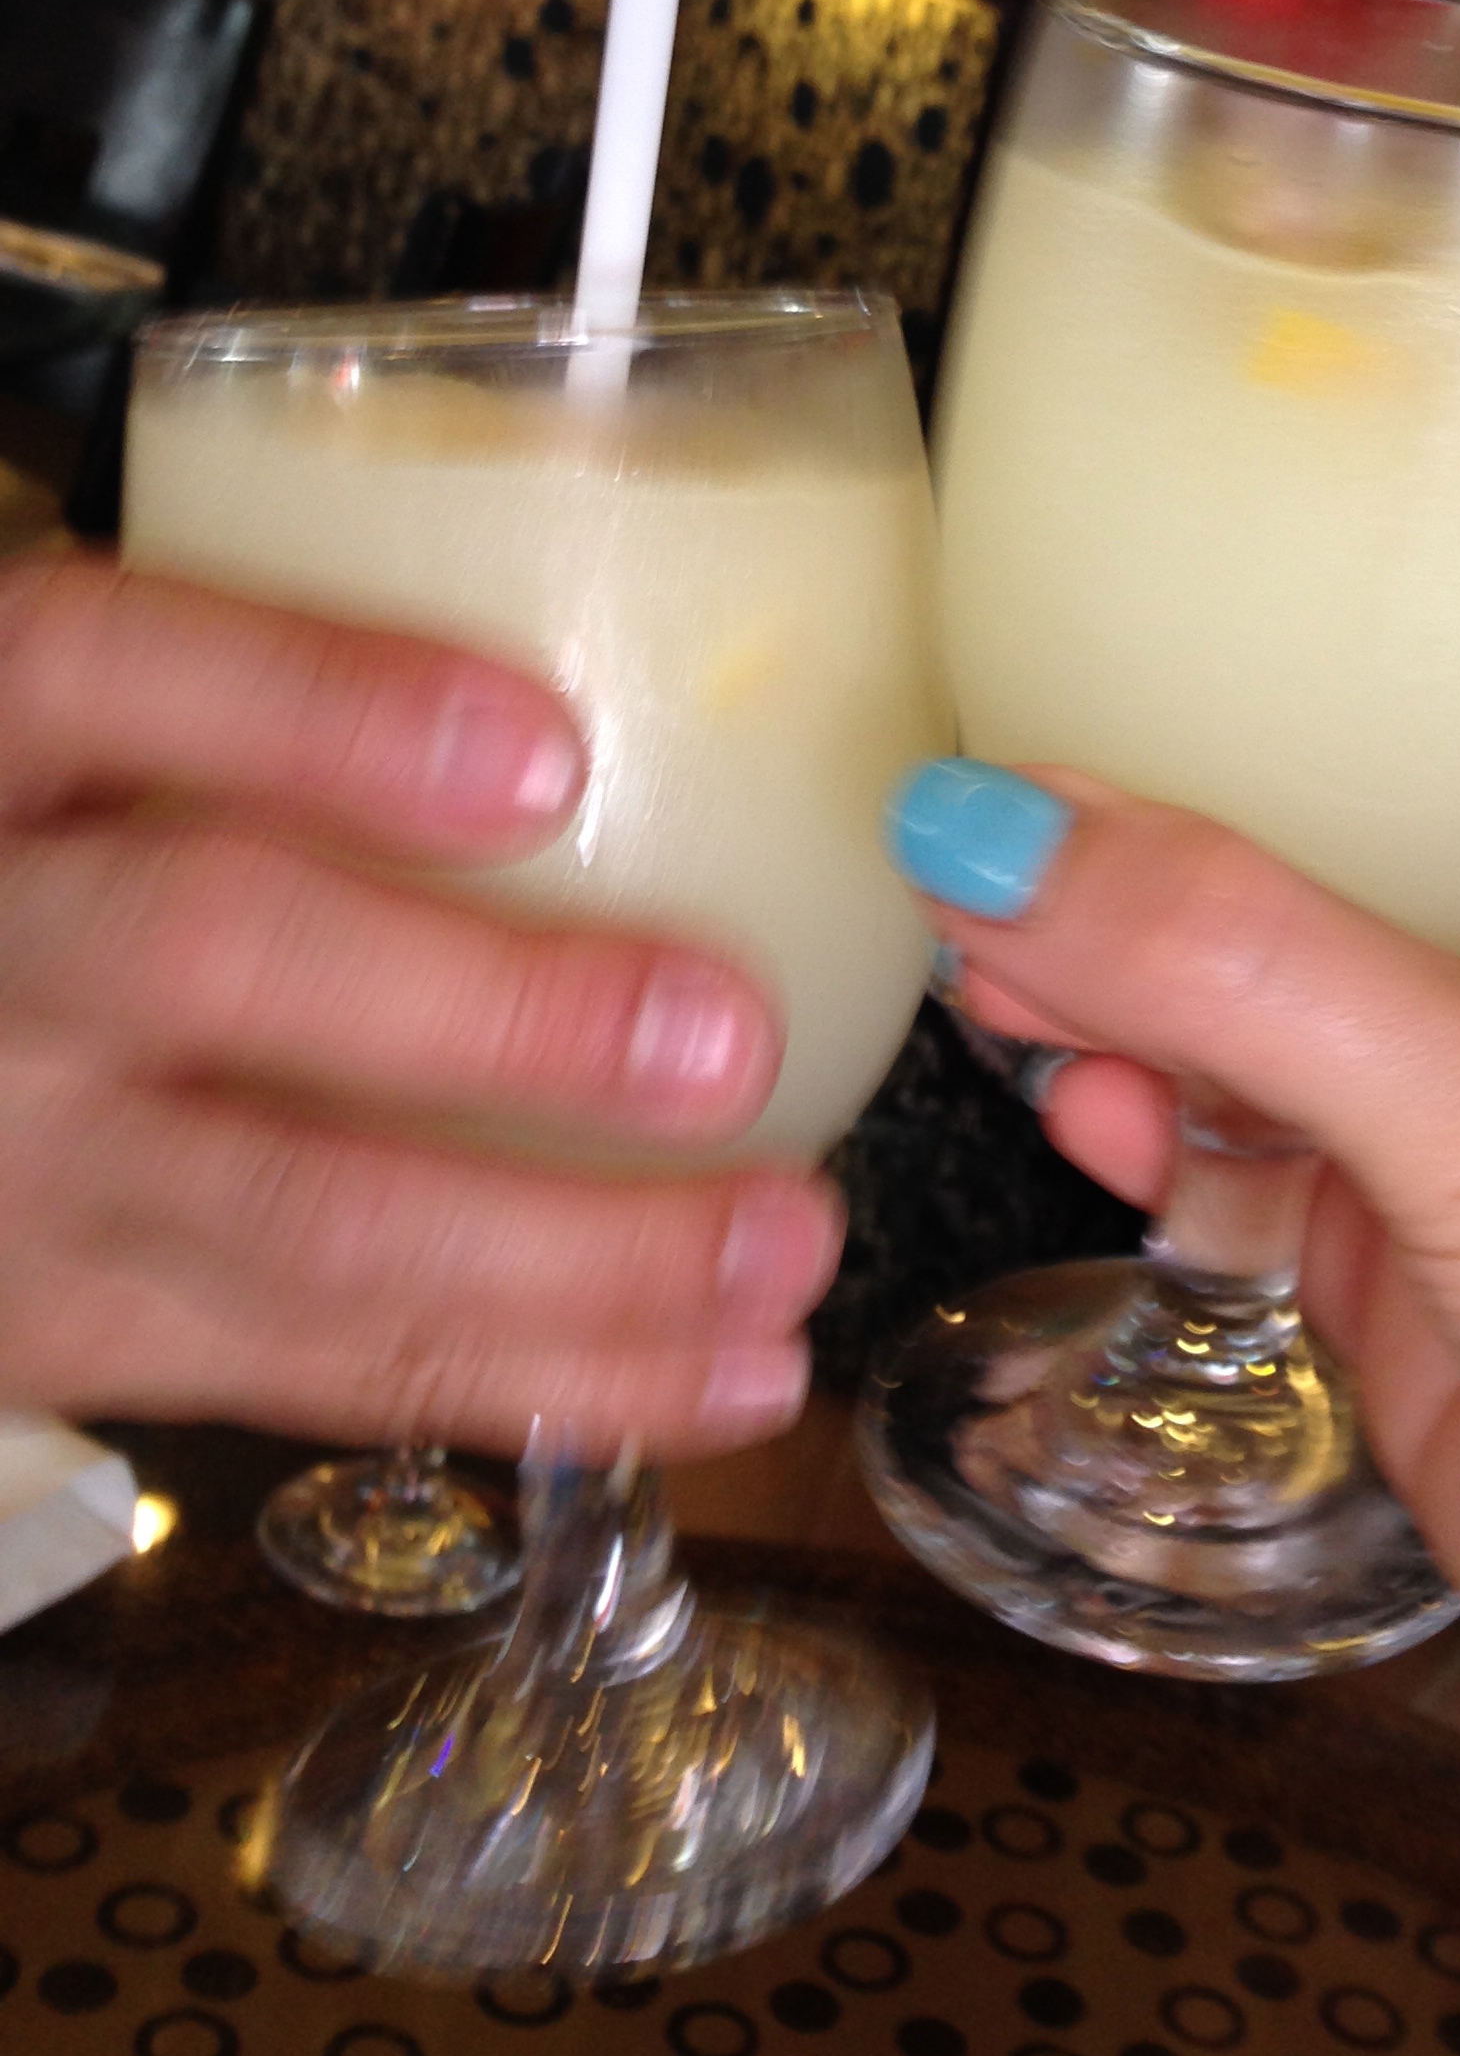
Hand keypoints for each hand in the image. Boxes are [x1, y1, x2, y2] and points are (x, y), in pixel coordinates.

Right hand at [0, 554, 833, 1455]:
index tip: (548, 753)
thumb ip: (272, 688)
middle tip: (727, 1038)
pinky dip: (546, 1379)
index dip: (317, 709)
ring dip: (578, 1253)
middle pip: (211, 959)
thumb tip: (626, 696)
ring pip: (298, 1215)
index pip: (101, 677)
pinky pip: (323, 1368)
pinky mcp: (73, 1331)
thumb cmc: (52, 856)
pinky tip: (727, 1368)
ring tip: (786, 1239)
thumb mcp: (105, 741)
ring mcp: (18, 1161)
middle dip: (495, 1016)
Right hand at [895, 674, 1459, 2055]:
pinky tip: (1070, 1087)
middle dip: (1198, 776)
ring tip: (992, 922)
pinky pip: (1244, 1146)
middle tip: (1020, 738)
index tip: (1300, 444)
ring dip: (1135, 952)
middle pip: (1376, 805)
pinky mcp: (1418, 1269)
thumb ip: (1246, 961)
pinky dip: (1146, 1112)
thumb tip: (991, 825)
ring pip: (1279, 981)